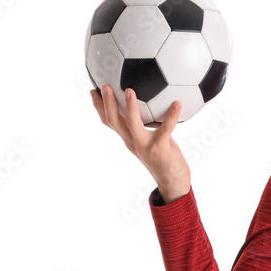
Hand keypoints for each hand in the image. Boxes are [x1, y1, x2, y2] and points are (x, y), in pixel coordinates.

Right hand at [90, 84, 190, 202]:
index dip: (100, 107)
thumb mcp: (151, 140)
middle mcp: (133, 143)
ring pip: (132, 124)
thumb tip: (153, 106)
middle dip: (107, 103)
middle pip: (114, 121)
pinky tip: (177, 104)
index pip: (110, 122)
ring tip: (129, 91)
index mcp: (129, 139)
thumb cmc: (165, 159)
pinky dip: (172, 115)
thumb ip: (148, 126)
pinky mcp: (160, 149)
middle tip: (104, 86)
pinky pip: (166, 129)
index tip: (93, 91)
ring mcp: (145, 146)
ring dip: (129, 107)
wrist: (173, 183)